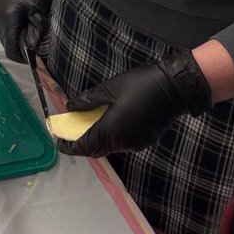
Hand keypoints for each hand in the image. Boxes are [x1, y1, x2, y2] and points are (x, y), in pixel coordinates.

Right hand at [0, 0, 52, 63]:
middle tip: (33, 39)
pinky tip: (18, 18)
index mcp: (6, 19)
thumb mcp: (39, 10)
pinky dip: (9, 27)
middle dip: (19, 45)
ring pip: (3, 35)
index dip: (23, 57)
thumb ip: (36, 33)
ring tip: (27, 25)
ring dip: (14, 35)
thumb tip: (33, 50)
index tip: (33, 56)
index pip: (10, 50)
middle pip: (6, 43)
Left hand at [57, 50, 211, 157]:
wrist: (174, 88)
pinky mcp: (144, 140)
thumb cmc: (140, 85)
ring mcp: (135, 143)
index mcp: (112, 130)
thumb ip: (88, 101)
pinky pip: (121, 143)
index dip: (70, 146)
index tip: (59, 141)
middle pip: (97, 149)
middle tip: (70, 131)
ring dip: (96, 139)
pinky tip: (107, 122)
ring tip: (86, 123)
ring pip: (109, 147)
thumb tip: (70, 107)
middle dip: (82, 143)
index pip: (85, 146)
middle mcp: (123, 142)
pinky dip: (110, 136)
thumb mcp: (110, 88)